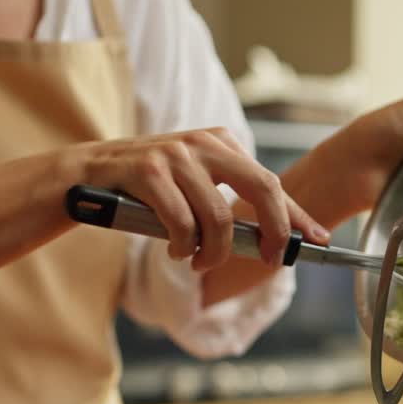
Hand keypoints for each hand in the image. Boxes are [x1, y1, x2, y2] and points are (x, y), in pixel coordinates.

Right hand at [71, 128, 329, 270]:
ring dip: (213, 251)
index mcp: (220, 143)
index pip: (271, 181)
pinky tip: (175, 250)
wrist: (84, 176)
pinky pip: (181, 222)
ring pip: (218, 216)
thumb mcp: (191, 187)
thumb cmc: (144, 191)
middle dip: (274, 231)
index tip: (318, 239)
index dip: (298, 214)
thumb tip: (273, 240)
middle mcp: (203, 143)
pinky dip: (181, 246)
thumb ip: (226, 204)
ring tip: (197, 260)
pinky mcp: (149, 171)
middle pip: (262, 188)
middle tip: (270, 260)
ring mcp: (176, 155)